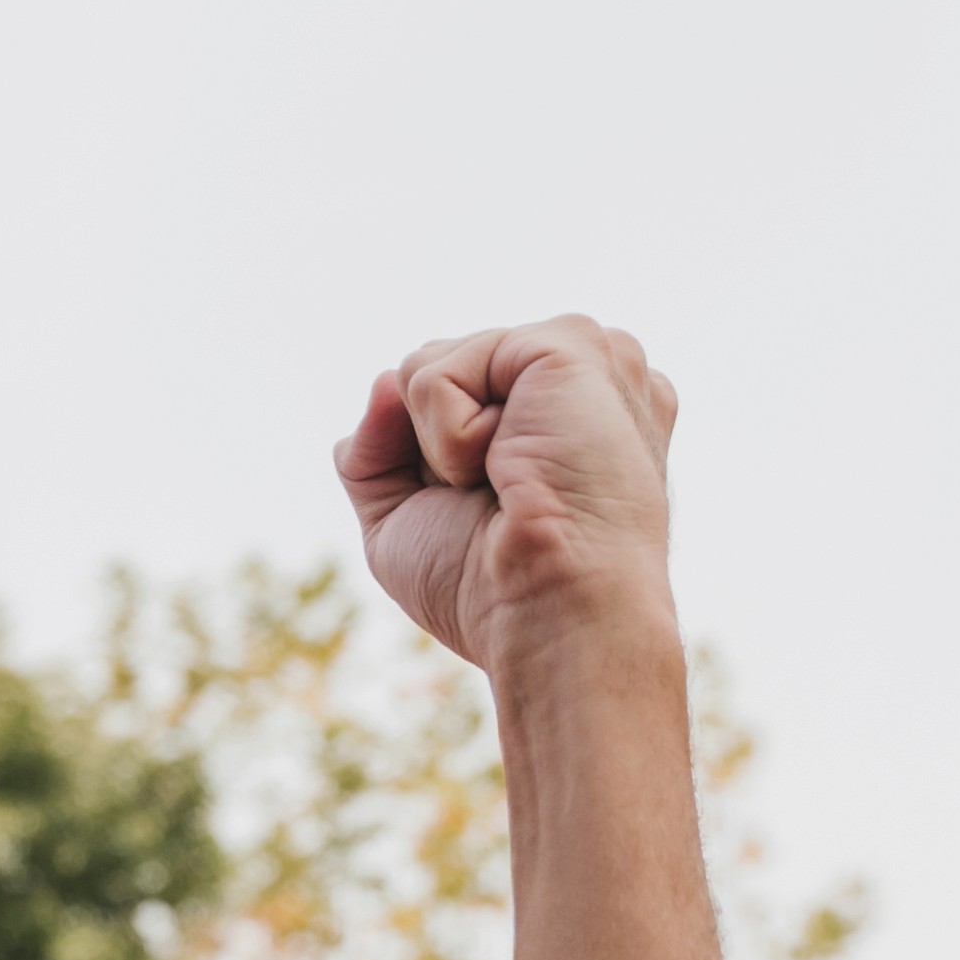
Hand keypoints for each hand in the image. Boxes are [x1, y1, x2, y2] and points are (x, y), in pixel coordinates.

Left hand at [336, 317, 680, 689]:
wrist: (553, 615)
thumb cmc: (490, 587)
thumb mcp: (404, 515)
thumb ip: (377, 444)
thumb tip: (384, 379)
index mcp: (561, 412)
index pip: (445, 395)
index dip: (433, 465)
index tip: (497, 518)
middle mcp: (580, 379)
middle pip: (430, 371)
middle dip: (430, 448)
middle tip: (500, 502)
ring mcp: (582, 357)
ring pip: (426, 366)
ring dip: (440, 445)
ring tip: (512, 483)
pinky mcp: (568, 344)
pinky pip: (433, 373)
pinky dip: (445, 432)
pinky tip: (507, 465)